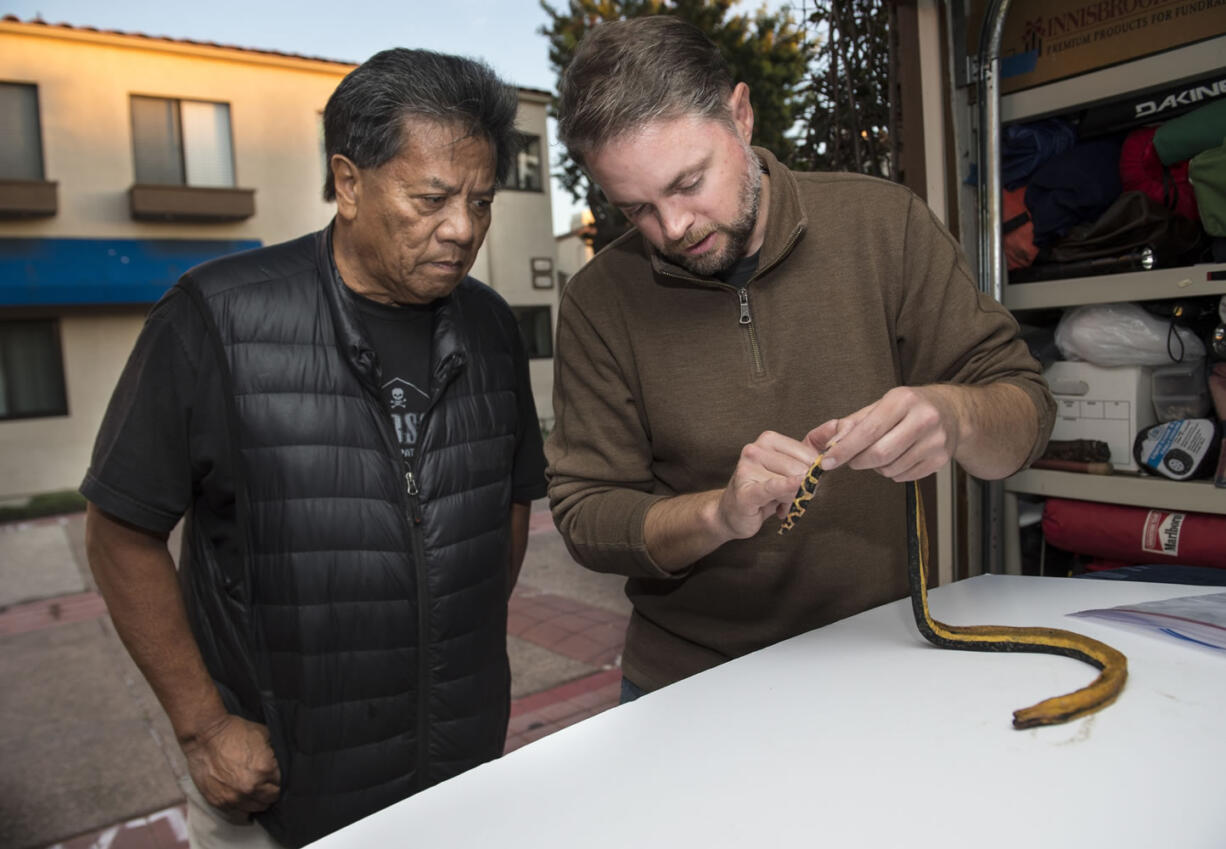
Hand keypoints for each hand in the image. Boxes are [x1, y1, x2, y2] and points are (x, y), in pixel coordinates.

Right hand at [181, 713, 281, 813]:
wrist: (205, 735)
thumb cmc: (234, 731)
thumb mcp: (263, 735)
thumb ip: (274, 752)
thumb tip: (280, 762)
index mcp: (265, 770)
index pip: (281, 782)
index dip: (278, 777)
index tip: (274, 774)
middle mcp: (251, 787)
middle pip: (271, 798)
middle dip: (271, 790)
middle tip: (266, 783)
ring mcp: (234, 797)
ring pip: (257, 808)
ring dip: (258, 799)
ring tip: (254, 790)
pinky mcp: (219, 801)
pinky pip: (238, 812)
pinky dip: (242, 805)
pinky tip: (242, 796)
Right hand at [714, 430, 819, 538]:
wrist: (733, 512)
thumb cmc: (763, 487)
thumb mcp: (788, 463)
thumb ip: (811, 446)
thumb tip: (836, 424)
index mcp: (768, 439)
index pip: (807, 453)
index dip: (813, 472)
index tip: (803, 481)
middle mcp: (755, 450)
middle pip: (800, 468)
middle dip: (803, 487)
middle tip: (790, 497)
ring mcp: (747, 469)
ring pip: (791, 482)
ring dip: (792, 498)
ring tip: (779, 502)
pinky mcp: (746, 491)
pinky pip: (774, 488)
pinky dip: (787, 487)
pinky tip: (796, 486)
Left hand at [806, 386, 958, 481]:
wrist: (951, 412)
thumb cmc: (907, 409)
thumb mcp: (879, 407)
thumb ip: (850, 424)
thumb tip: (823, 442)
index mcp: (903, 400)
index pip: (868, 431)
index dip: (844, 449)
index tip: (826, 461)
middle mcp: (923, 418)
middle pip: (879, 453)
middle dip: (858, 461)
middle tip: (852, 459)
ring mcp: (935, 441)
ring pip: (890, 468)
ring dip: (876, 467)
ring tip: (881, 452)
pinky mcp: (940, 460)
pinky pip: (903, 476)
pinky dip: (892, 472)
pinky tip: (897, 458)